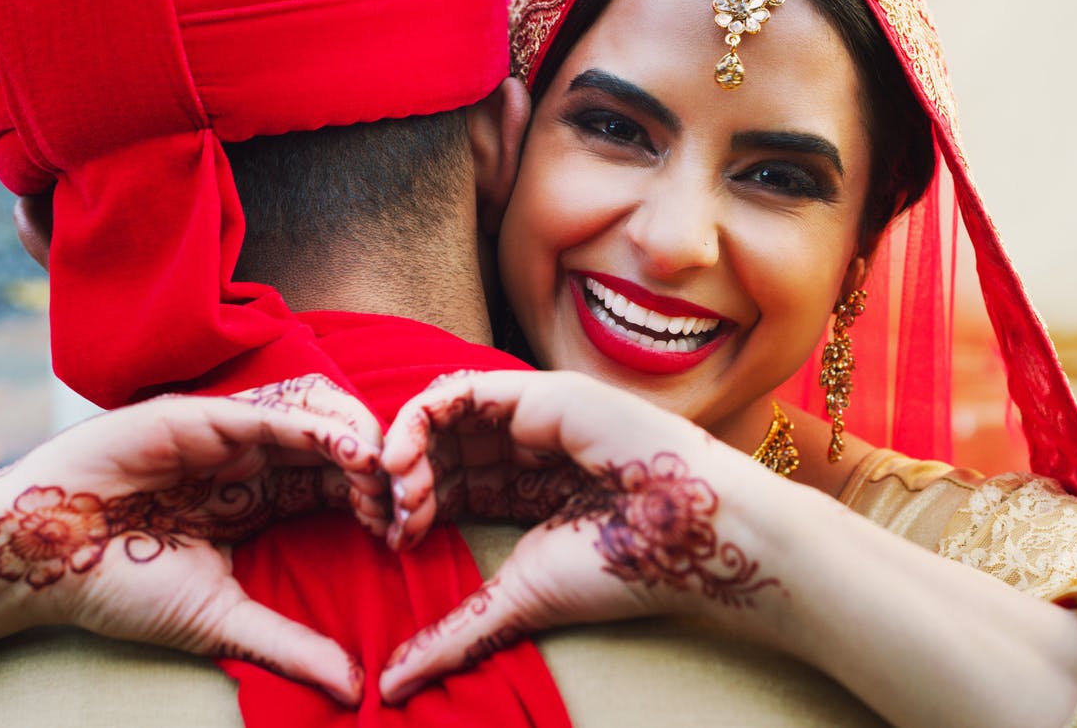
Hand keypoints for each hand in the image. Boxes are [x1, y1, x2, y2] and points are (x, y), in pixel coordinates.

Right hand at [0, 377, 382, 704]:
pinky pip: (270, 413)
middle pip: (336, 449)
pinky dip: (314, 426)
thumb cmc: (118, 586)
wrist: (38, 558)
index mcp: (260, 499)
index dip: (375, 504)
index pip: (336, 489)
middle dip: (379, 471)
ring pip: (314, 418)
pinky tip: (349, 449)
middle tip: (407, 503)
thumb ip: (287, 644)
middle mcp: (252, 461)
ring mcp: (228, 435)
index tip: (404, 537)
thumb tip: (353, 689)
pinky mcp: (200, 416)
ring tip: (386, 475)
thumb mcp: (220, 618)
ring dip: (358, 440)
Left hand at [377, 371, 789, 701]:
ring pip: (446, 416)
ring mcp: (535, 415)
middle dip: (404, 479)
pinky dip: (422, 416)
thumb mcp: (516, 601)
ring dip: (408, 450)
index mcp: (529, 488)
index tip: (393, 540)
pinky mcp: (542, 392)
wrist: (691, 536)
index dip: (413, 505)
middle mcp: (529, 446)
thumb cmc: (621, 570)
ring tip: (397, 493)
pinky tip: (403, 455)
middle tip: (384, 516)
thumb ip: (454, 634)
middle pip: (443, 448)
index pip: (451, 482)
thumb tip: (391, 687)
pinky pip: (465, 389)